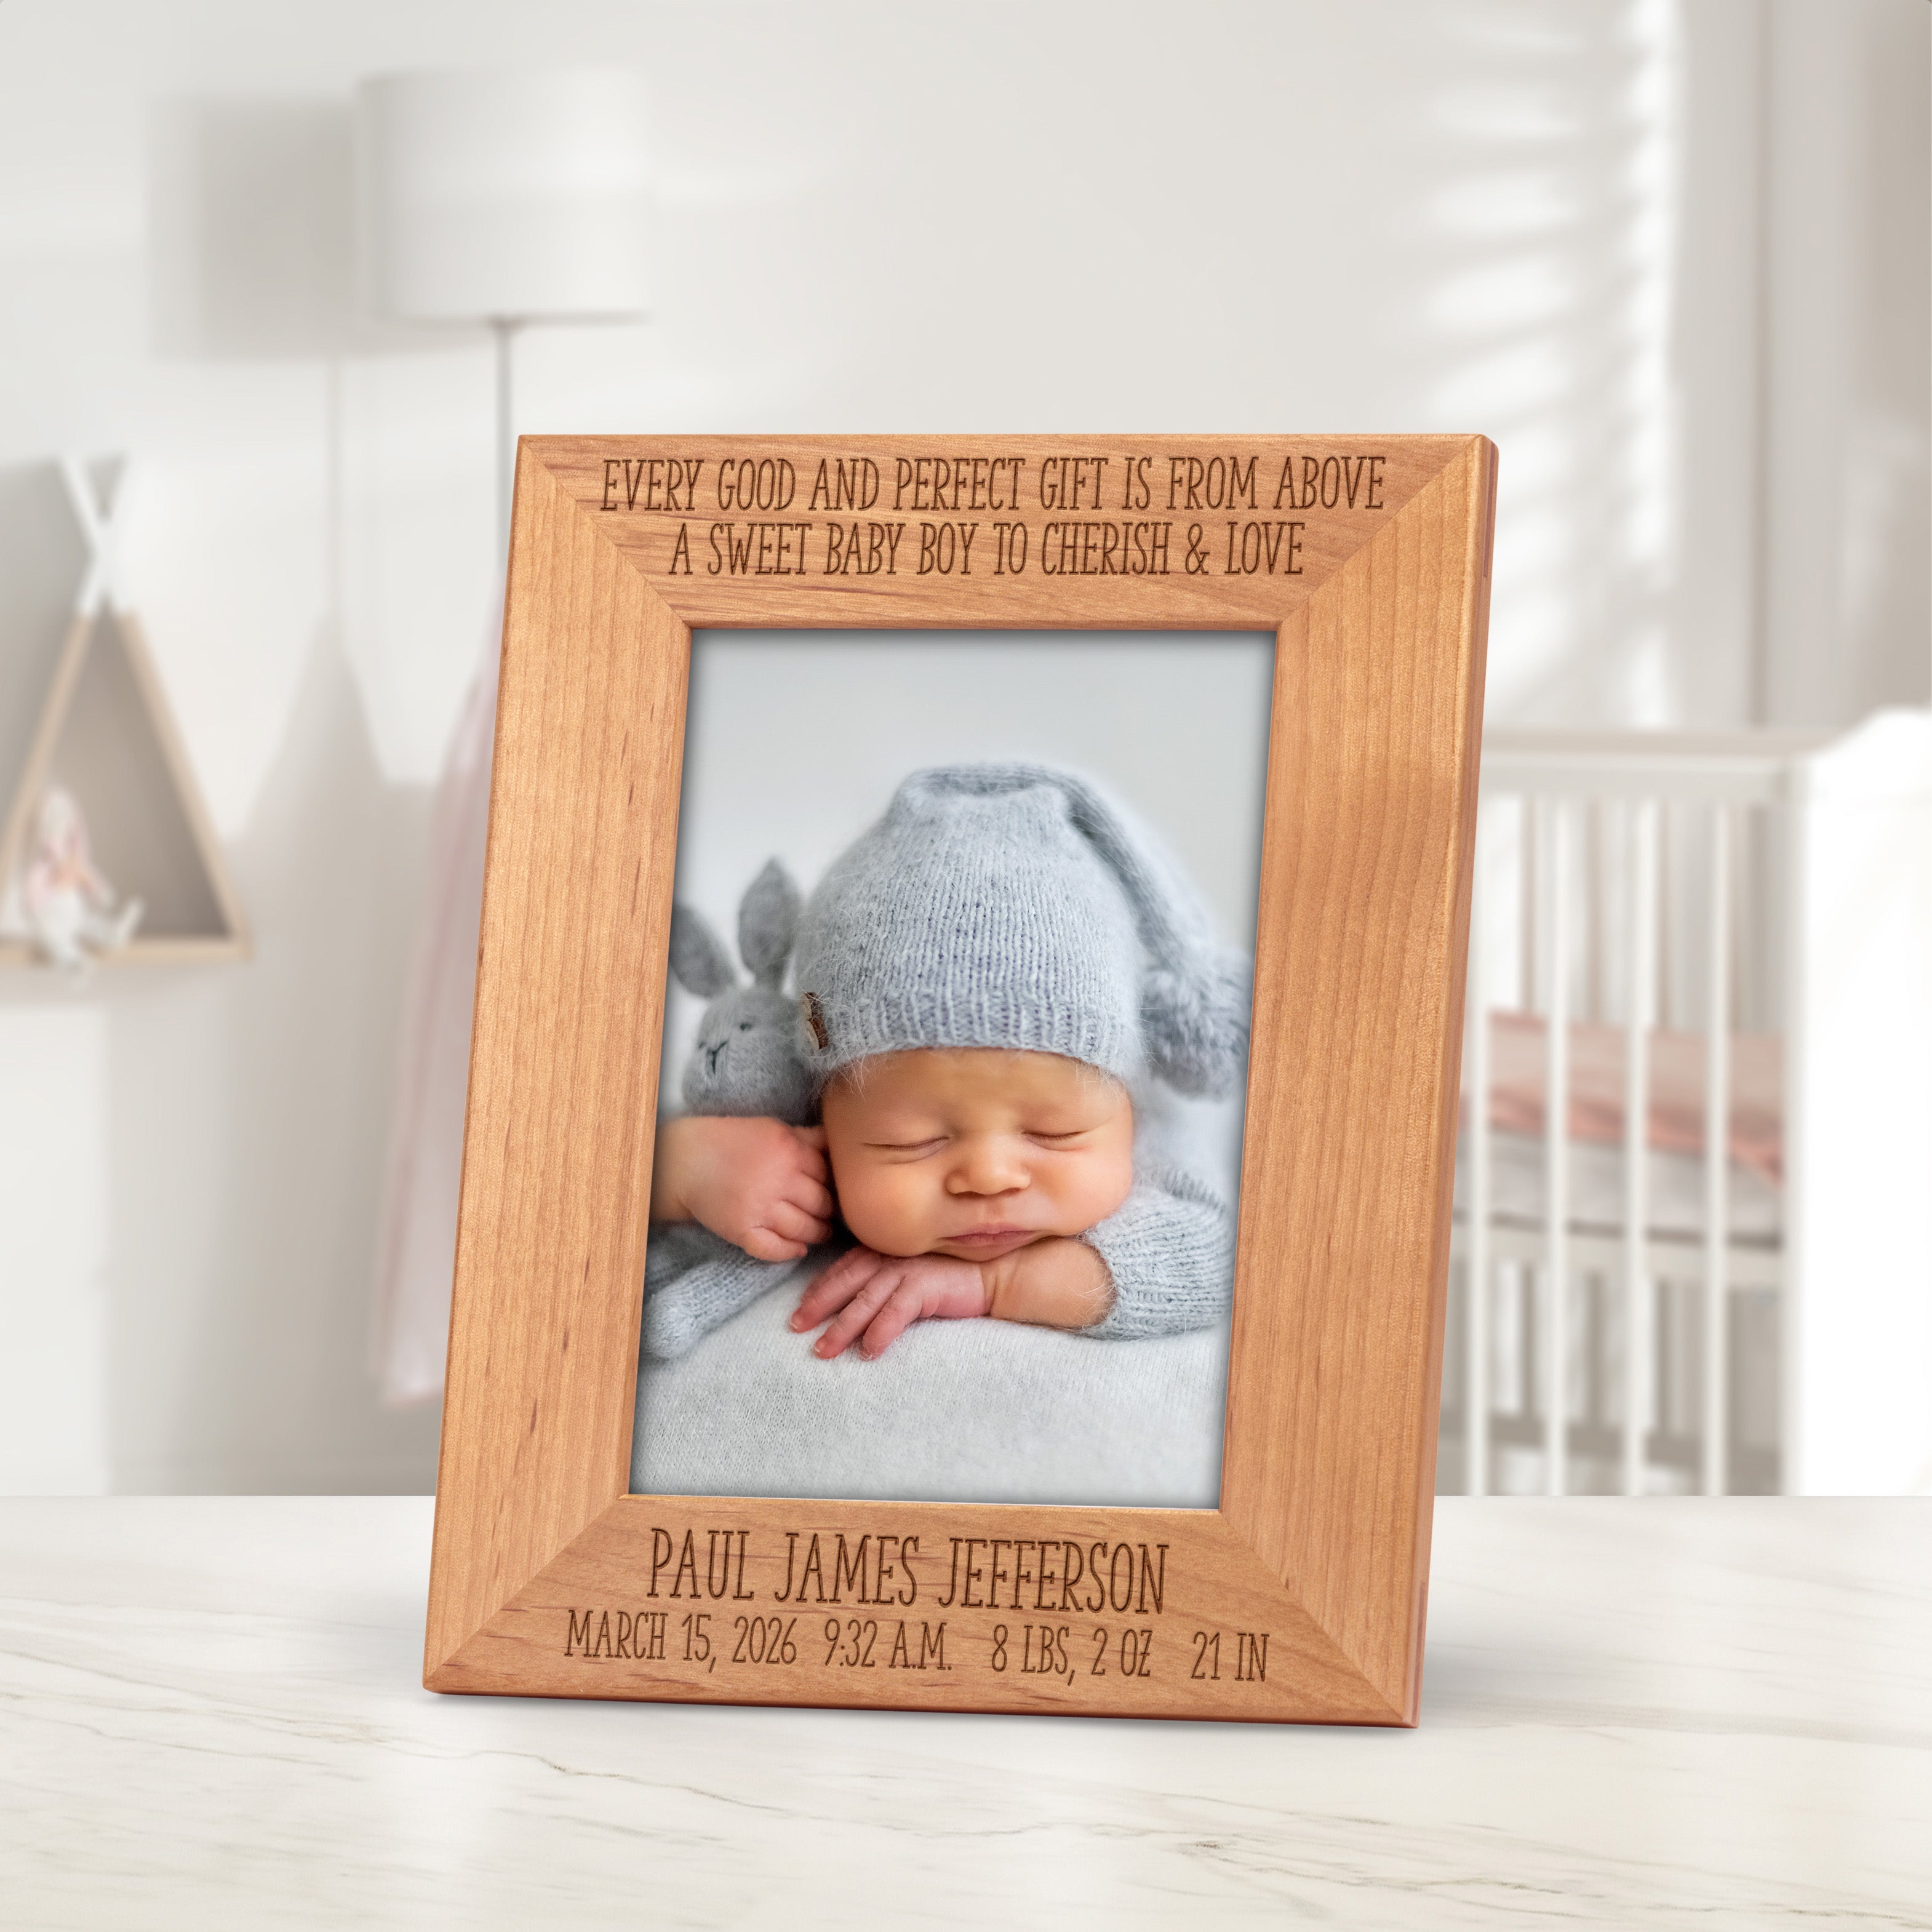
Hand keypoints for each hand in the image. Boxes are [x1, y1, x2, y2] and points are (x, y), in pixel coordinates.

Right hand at [649, 1116, 832, 1261]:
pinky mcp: (743, 1230)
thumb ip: (808, 1139)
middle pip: (822, 1204)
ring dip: (817, 1234)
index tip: (837, 1193)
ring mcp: (761, 1207)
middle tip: (830, 1216)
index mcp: (790, 1150)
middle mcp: (779, 1179)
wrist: (688, 1159)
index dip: (835, 1186)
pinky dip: (790, 1252)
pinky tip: (798, 1249)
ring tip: (819, 1234)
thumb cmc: (735, 1141)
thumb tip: (839, 1147)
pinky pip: (775, 1249)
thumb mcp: (775, 1129)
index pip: (829, 1175)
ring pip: (804, 1229)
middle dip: (829, 1213)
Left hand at [791, 1246, 991, 1359]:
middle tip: (795, 1327)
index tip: (799, 1309)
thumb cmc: (948, 1275)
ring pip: (864, 1301)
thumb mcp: (909, 1272)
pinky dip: (880, 1332)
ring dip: (841, 1327)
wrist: (991, 1274)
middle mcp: (891, 1257)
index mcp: (883, 1251)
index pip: (842, 1269)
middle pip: (845, 1283)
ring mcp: (907, 1270)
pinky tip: (868, 1353)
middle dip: (818, 1306)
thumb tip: (853, 1299)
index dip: (818, 1288)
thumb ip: (883, 1277)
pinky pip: (896, 1312)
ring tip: (823, 1350)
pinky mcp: (926, 1287)